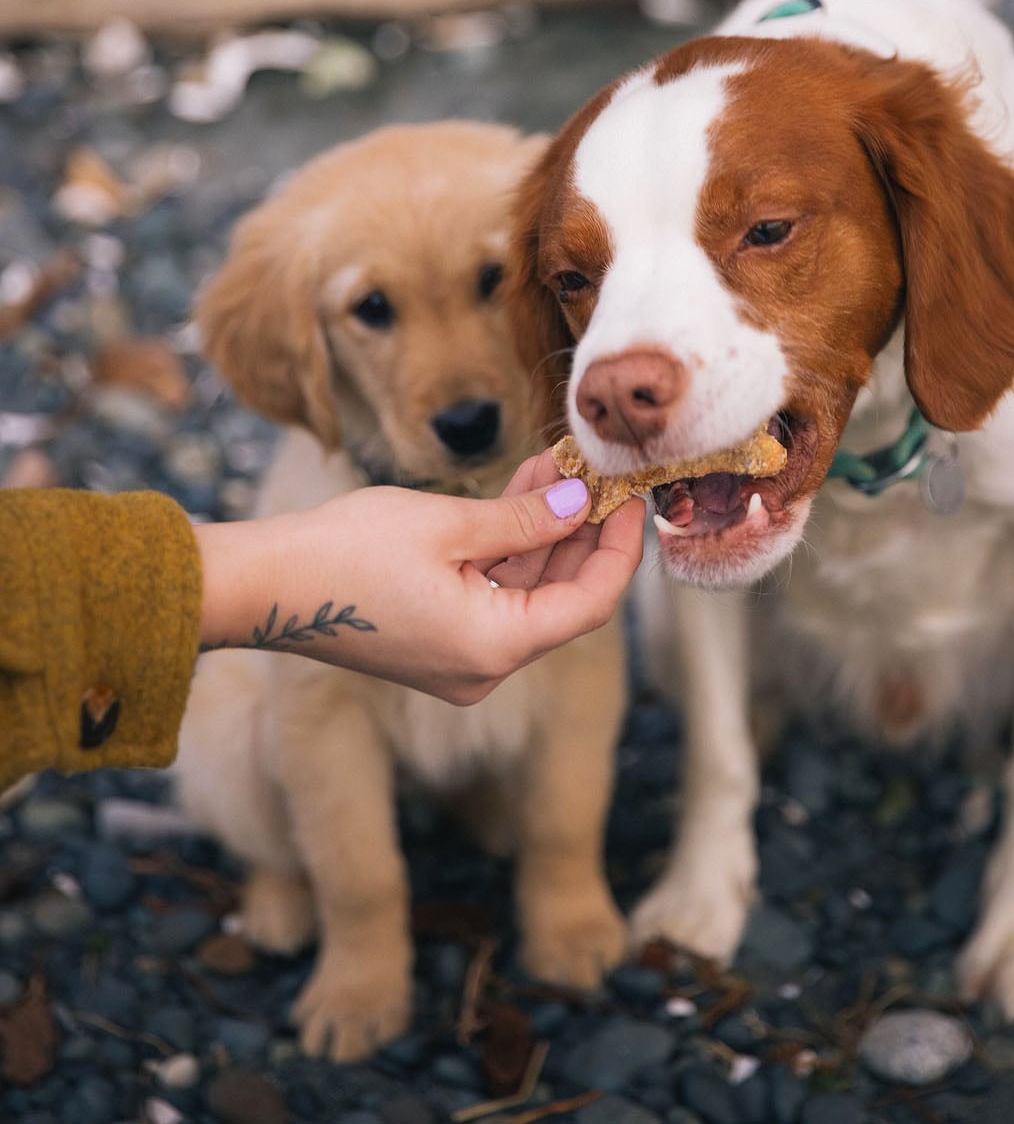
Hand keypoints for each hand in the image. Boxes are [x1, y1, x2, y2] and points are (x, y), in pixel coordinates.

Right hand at [194, 451, 642, 703]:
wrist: (263, 586)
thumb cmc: (347, 553)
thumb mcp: (448, 525)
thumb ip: (525, 520)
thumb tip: (581, 504)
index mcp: (495, 648)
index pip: (591, 602)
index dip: (620, 547)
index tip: (633, 497)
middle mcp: (484, 666)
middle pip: (562, 596)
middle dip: (583, 531)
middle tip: (599, 471)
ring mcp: (459, 657)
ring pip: (528, 590)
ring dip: (546, 530)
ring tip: (558, 466)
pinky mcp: (436, 639)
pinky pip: (493, 593)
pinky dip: (511, 546)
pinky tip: (524, 490)